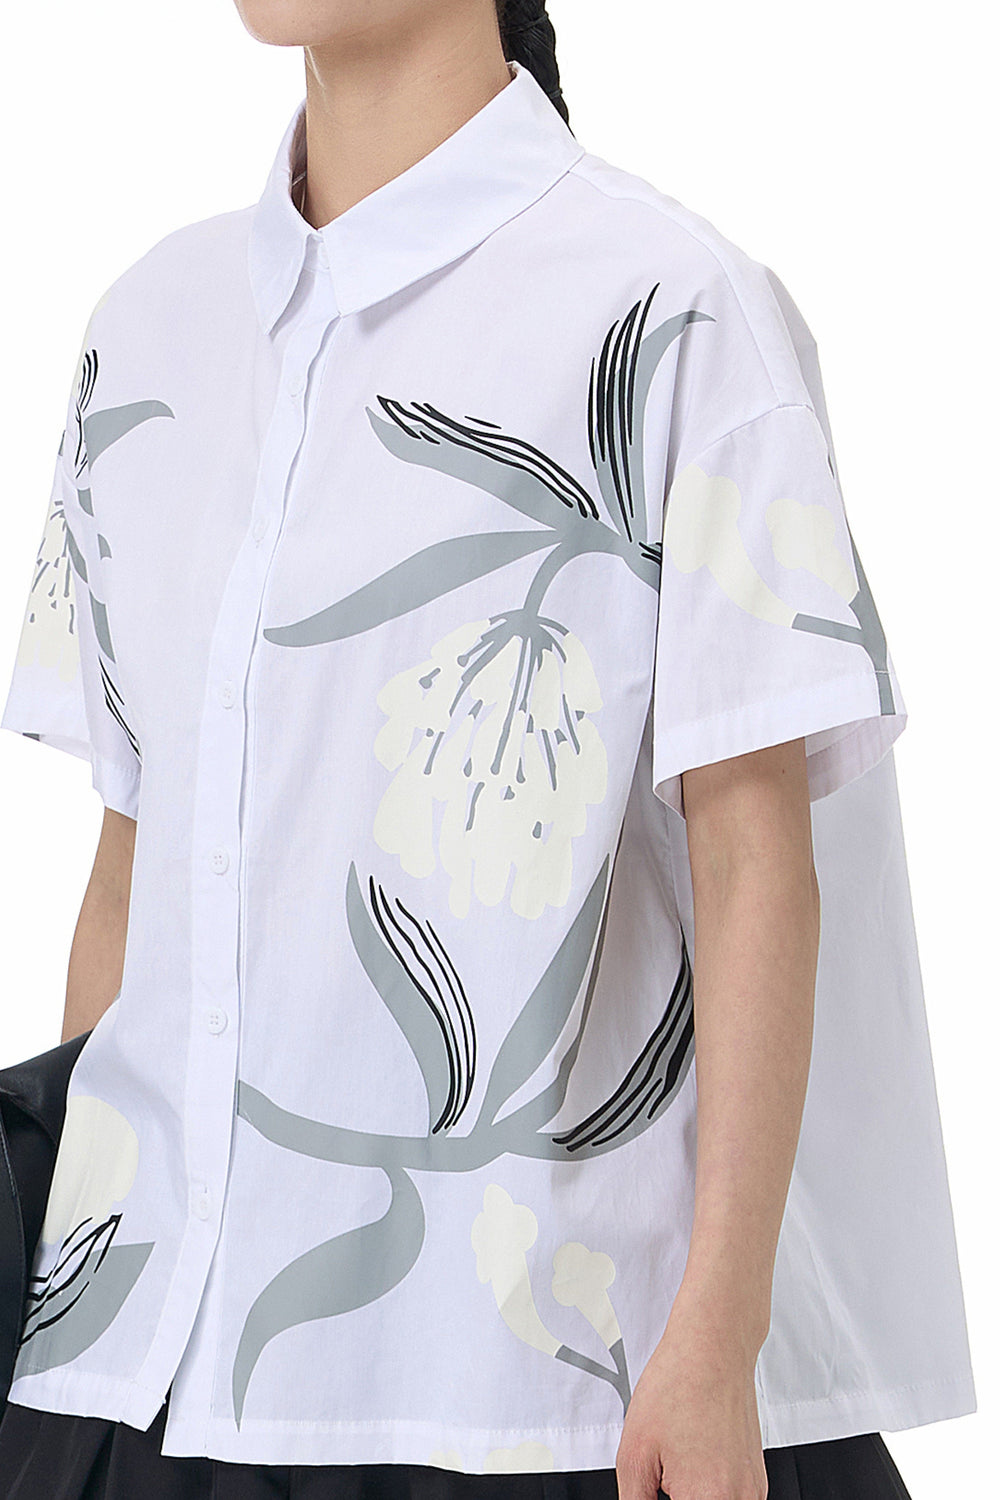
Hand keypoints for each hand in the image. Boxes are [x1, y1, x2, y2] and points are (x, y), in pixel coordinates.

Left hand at [615, 1287, 767, 1499]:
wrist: (714, 1347)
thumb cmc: (679, 1384)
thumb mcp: (634, 1452)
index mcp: (709, 1498)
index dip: (658, 1499)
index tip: (654, 1487)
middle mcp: (740, 1499)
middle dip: (674, 1495)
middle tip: (663, 1473)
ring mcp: (753, 1490)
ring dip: (690, 1492)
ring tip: (678, 1459)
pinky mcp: (757, 1477)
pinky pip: (729, 1497)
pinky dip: (708, 1486)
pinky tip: (693, 1456)